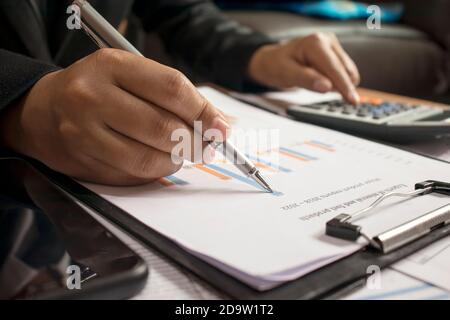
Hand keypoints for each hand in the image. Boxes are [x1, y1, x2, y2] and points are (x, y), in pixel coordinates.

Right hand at [0, 49, 228, 184]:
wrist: (44, 110)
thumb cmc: (98, 89)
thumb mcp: (131, 75)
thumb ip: (174, 95)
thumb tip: (222, 122)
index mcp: (112, 66)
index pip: (171, 88)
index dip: (204, 111)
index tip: (221, 127)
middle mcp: (92, 97)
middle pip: (163, 127)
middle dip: (195, 142)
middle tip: (206, 146)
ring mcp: (83, 133)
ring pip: (149, 159)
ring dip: (176, 160)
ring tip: (181, 153)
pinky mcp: (82, 162)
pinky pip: (133, 176)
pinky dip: (155, 172)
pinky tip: (157, 161)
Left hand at [248, 32, 360, 103]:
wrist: (272, 60)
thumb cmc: (277, 66)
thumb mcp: (286, 74)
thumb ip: (306, 80)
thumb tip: (327, 87)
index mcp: (315, 43)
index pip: (334, 68)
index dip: (344, 85)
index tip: (352, 100)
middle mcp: (327, 40)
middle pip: (345, 69)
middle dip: (345, 87)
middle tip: (348, 103)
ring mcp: (332, 45)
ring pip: (348, 70)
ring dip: (341, 83)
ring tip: (319, 86)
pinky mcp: (335, 52)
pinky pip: (344, 70)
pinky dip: (338, 81)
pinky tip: (324, 83)